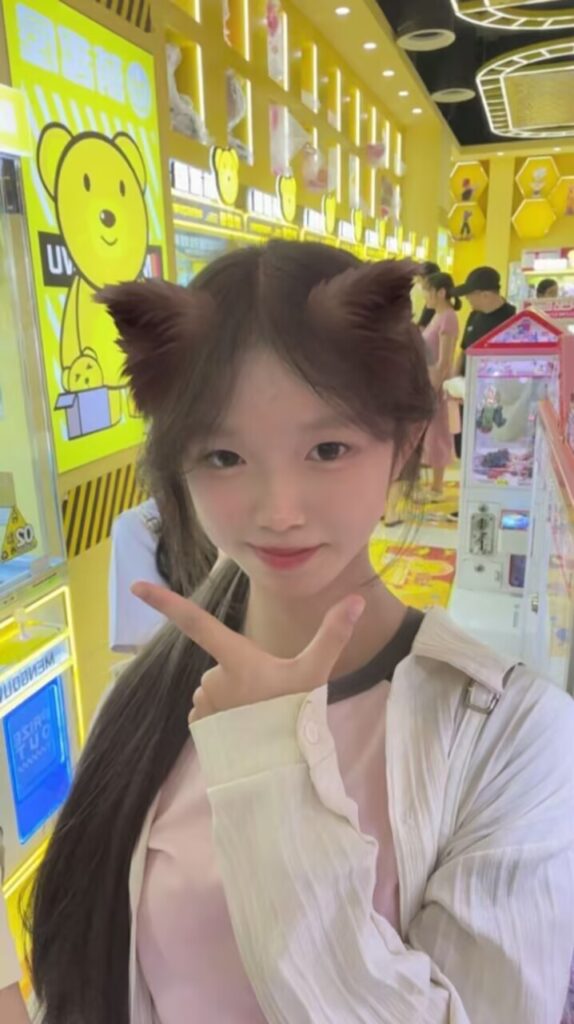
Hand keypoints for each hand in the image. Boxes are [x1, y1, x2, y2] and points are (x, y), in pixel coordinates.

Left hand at [132, 583, 364, 722]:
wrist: (280, 769)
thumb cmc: (295, 716)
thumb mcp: (315, 672)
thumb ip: (333, 634)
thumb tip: (358, 599)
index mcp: (235, 658)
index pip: (196, 622)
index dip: (166, 602)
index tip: (136, 587)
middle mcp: (212, 678)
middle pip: (221, 665)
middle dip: (240, 676)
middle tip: (269, 696)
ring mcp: (205, 704)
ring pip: (215, 691)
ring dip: (232, 700)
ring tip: (259, 717)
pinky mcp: (201, 728)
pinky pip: (209, 714)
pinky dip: (224, 719)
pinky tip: (245, 731)